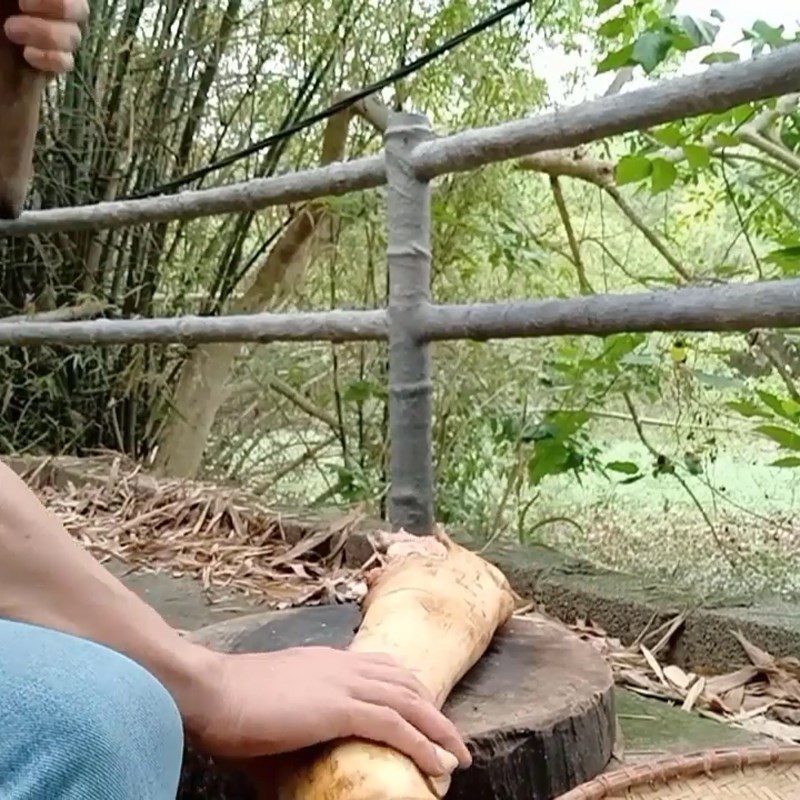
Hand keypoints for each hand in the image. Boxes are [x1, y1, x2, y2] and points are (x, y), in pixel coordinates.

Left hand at [3, 0, 89, 73]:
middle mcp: (51, 11)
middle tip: (23, 6)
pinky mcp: (55, 64)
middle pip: (80, 8)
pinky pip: (67, 61)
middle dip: (57, 6)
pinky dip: (48, 58)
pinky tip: (27, 55)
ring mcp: (56, 38)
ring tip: (11, 32)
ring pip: (74, 36)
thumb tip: (26, 0)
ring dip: (44, 34)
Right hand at [183, 646, 471, 777]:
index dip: (409, 689)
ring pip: (409, 702)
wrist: (209, 690)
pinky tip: (438, 763)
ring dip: (439, 730)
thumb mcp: (272, 702)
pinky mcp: (339, 708)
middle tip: (450, 737)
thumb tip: (293, 745)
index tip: (424, 710)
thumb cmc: (229, 703)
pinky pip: (395, 725)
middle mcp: (341, 665)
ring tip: (457, 755)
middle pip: (404, 681)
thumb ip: (293, 717)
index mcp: (326, 661)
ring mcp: (342, 684)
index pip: (381, 667)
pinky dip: (422, 744)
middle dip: (433, 710)